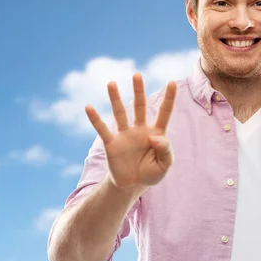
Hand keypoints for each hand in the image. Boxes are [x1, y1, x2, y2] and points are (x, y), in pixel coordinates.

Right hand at [85, 73, 177, 190]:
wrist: (132, 185)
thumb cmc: (151, 172)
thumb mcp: (165, 165)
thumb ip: (165, 149)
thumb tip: (153, 136)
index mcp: (156, 133)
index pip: (164, 112)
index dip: (169, 98)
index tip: (172, 82)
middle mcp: (140, 129)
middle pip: (139, 106)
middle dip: (138, 91)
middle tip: (137, 74)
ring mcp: (125, 135)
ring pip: (120, 113)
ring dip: (115, 99)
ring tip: (112, 83)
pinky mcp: (111, 144)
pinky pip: (102, 129)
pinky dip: (95, 119)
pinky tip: (89, 107)